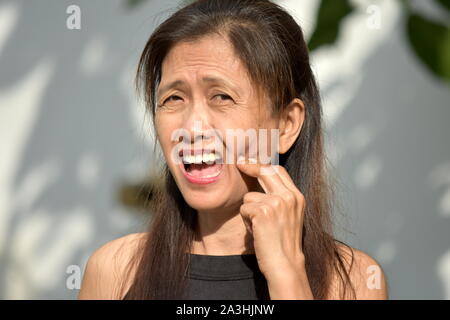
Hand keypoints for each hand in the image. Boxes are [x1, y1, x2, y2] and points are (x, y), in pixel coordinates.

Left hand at [236, 156, 312, 298]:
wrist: (285, 265)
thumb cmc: (283, 243)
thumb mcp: (288, 216)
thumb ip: (279, 198)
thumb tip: (261, 179)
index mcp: (297, 196)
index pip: (279, 170)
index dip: (262, 164)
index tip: (250, 160)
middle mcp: (289, 196)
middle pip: (265, 171)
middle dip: (249, 166)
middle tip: (238, 163)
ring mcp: (277, 202)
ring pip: (249, 196)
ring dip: (249, 212)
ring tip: (260, 228)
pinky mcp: (263, 211)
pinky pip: (244, 209)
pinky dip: (246, 222)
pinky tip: (257, 233)